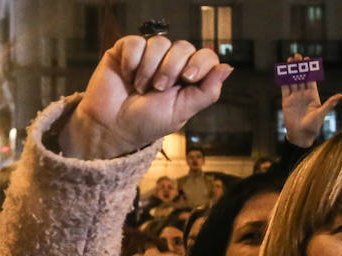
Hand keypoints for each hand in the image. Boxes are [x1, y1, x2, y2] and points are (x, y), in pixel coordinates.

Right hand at [60, 36, 232, 158]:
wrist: (113, 128)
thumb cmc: (146, 123)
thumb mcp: (181, 112)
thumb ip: (206, 92)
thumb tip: (228, 68)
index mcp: (187, 77)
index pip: (206, 55)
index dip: (201, 62)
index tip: (189, 78)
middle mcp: (170, 62)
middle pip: (183, 46)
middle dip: (171, 69)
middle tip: (158, 89)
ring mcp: (148, 55)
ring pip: (159, 42)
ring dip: (149, 68)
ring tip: (139, 88)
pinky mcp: (127, 50)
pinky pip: (136, 42)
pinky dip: (132, 62)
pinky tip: (127, 77)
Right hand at [280, 53, 341, 147]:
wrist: (300, 135)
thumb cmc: (313, 126)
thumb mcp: (322, 113)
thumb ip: (330, 103)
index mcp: (313, 95)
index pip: (311, 78)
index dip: (309, 69)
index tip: (307, 59)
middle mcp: (303, 94)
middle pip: (301, 77)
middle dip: (299, 66)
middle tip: (297, 56)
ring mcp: (295, 97)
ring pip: (292, 80)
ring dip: (291, 70)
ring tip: (289, 60)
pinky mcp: (286, 101)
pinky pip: (285, 88)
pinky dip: (284, 79)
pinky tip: (283, 71)